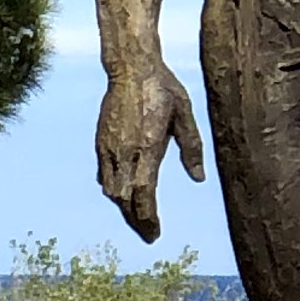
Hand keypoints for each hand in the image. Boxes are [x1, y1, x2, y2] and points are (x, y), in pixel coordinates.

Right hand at [95, 58, 205, 241]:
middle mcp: (125, 151)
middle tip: (148, 234)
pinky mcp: (100, 142)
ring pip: (111, 191)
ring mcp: (109, 147)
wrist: (130, 67)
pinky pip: (104, 175)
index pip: (144, 194)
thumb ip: (192, 147)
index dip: (148, 218)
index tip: (155, 234)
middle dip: (135, 220)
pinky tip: (124, 193)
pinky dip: (114, 189)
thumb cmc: (163, 88)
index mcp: (148, 146)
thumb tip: (199, 178)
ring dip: (124, 207)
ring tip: (137, 217)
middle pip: (125, 200)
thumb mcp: (185, 114)